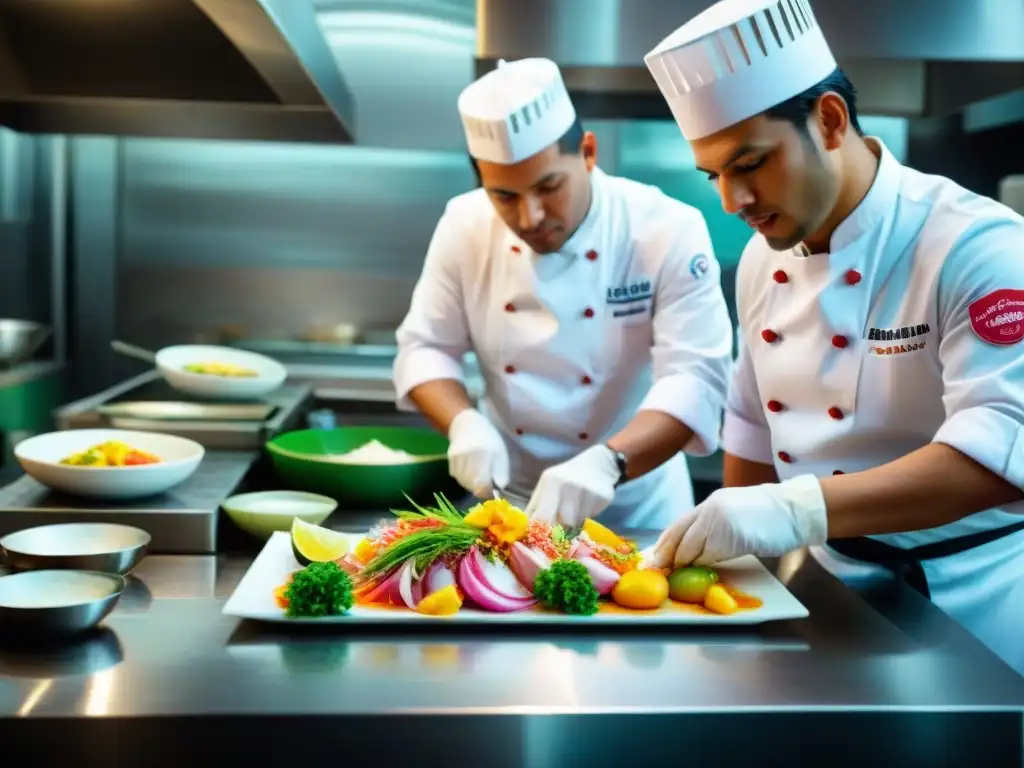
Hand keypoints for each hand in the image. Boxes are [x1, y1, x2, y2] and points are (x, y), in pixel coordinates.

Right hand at [446, 409, 509, 497]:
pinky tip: (470, 472)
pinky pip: (456, 476)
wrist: (468, 424)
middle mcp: (468, 456)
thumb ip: (500, 472)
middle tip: (487, 488)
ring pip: (463, 481)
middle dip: (480, 490)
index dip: (487, 492)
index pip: (482, 482)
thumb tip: (498, 490)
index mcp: (483, 454)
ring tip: (479, 479)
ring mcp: (457, 457)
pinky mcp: (450, 458)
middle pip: (471, 484)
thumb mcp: (500, 453)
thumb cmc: (489, 439)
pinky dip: (464, 479)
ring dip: (471, 485)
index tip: (493, 493)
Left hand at [525, 445, 619, 528]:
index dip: (539, 530)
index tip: (540, 537)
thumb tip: (525, 531)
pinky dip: (585, 518)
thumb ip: (536, 507)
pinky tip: (585, 508)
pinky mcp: (601, 497)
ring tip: (572, 515)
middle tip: (557, 532)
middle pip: (559, 522)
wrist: (597, 465)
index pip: (540, 515)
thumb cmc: (566, 479)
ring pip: (575, 523)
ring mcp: (586, 491)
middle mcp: (567, 485)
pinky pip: (589, 518)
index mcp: (550, 481)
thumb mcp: (548, 486)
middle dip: (557, 530)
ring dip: (572, 525)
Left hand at [651, 475, 827, 567]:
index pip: (678, 525)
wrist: (792, 509)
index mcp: (709, 504)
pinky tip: (700, 572)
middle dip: (666, 556)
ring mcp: (721, 522)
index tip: (654, 558)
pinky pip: (710, 554)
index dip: (664, 544)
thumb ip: (712, 525)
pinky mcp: (733, 536)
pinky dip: (702, 565)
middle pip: (679, 536)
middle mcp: (710, 510)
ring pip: (691, 547)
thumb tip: (692, 548)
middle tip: (659, 571)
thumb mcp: (732, 512)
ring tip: (676, 576)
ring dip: (683, 563)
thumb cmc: (766, 516)